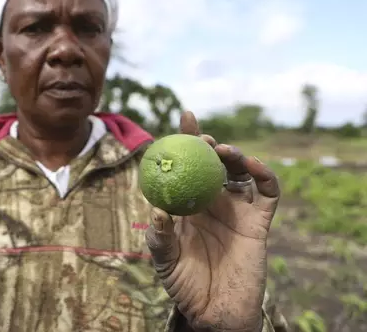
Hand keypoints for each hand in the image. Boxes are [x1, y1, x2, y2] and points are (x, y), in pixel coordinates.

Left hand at [146, 112, 278, 331]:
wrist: (214, 310)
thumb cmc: (184, 284)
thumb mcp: (164, 260)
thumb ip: (160, 237)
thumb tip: (159, 211)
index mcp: (188, 204)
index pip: (187, 166)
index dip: (187, 139)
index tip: (184, 116)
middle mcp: (212, 201)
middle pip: (214, 163)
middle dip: (208, 143)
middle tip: (201, 137)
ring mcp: (237, 210)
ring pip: (241, 171)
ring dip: (235, 155)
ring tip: (222, 151)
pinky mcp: (259, 222)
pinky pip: (268, 192)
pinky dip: (264, 174)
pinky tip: (251, 166)